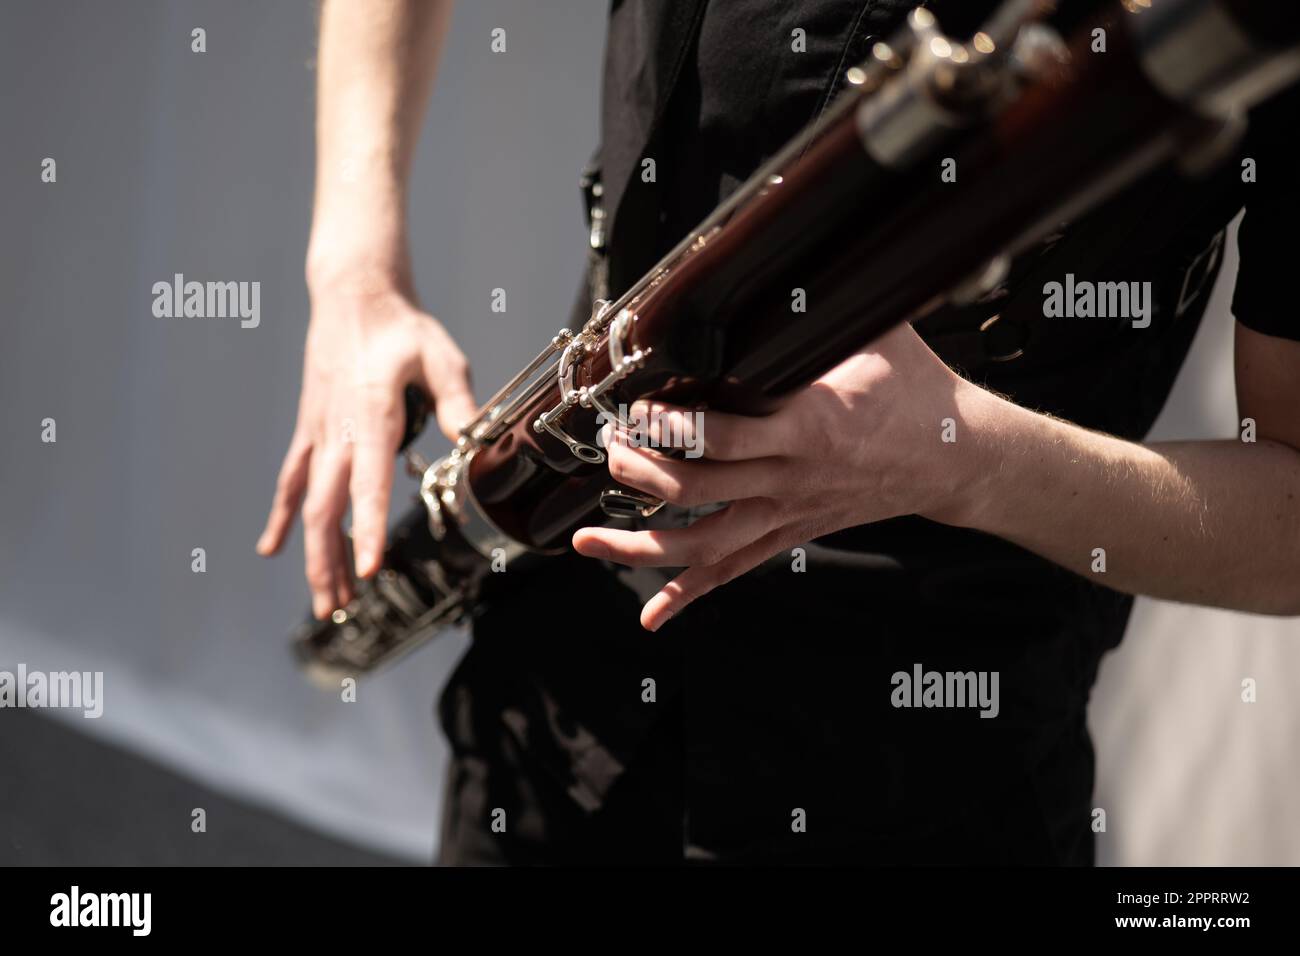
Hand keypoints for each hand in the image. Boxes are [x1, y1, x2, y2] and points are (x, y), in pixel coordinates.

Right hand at [257, 274, 475, 617]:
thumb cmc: (400, 326)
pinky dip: (281, 516)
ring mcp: (317, 434)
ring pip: (306, 505)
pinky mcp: (310, 431)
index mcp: (370, 417)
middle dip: (331, 563)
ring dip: (312, 555)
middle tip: (339, 609)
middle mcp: (336, 432)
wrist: (352, 295)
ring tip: (324, 599)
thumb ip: (455, 400)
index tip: (369, 570)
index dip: (365, 530)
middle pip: (326, 510)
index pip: (366, 484)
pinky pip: (290, 481)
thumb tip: (469, 440)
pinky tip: (269, 549)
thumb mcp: (438, 356)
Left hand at [572, 323, 982, 630]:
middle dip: (639, 473)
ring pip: (702, 546)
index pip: (723, 438)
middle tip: (611, 450)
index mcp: (808, 426)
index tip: (636, 413)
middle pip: (696, 492)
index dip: (670, 430)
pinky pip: (732, 571)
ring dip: (640, 548)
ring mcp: (787, 513)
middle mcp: (791, 479)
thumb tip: (787, 256)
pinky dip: (688, 594)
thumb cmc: (916, 390)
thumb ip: (824, 305)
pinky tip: (654, 615)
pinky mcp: (789, 532)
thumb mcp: (876, 332)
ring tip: (589, 542)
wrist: (955, 456)